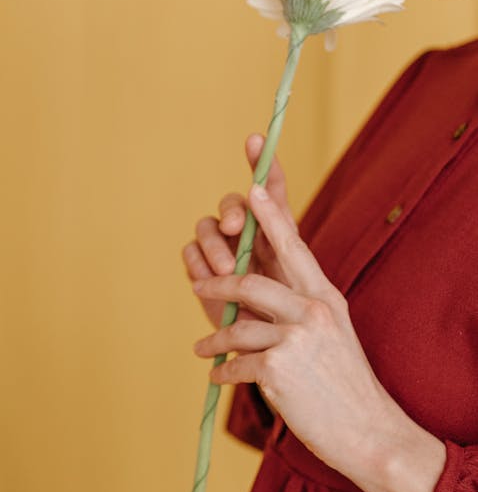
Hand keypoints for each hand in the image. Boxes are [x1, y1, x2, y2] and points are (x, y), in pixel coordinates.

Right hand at [182, 134, 295, 328]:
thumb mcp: (300, 274)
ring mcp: (221, 250)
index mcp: (277, 228)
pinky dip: (198, 264)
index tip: (256, 138)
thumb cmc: (294, 317)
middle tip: (236, 227)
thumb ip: (282, 232)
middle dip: (232, 210)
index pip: (268, 186)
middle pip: (232, 203)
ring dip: (215, 245)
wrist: (273, 354)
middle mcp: (247, 232)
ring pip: (207, 227)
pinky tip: (208, 281)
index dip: (261, 160)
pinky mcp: (202, 271)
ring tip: (226, 270)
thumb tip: (260, 191)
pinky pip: (190, 252)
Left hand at [191, 183, 445, 491]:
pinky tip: (218, 378)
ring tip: (203, 349)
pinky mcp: (279, 368)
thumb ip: (292, 308)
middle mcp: (314, 308)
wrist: (368, 434)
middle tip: (198, 279)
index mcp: (324, 295)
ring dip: (214, 337)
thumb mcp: (326, 335)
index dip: (271, 213)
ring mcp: (297, 337)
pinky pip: (234, 361)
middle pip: (251, 278)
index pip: (294, 244)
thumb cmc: (340, 384)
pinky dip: (222, 371)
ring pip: (236, 323)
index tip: (253, 181)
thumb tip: (246, 289)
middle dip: (217, 278)